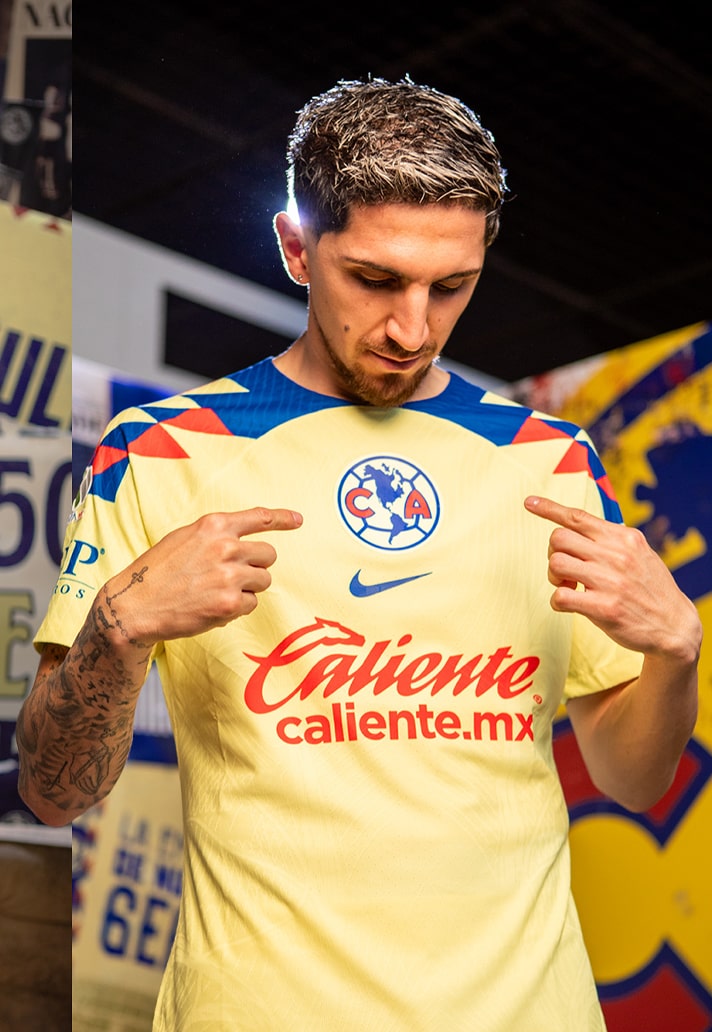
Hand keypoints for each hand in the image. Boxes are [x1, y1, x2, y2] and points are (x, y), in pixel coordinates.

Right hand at [101, 507, 302, 646]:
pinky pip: (252, 603)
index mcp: (214, 525)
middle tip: (234, 576)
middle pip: (268, 554)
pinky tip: (213, 606)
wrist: (135, 605)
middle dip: (257, 566)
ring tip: (218, 592)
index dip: (283, 518)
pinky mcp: (229, 602)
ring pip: (263, 581)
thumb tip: (245, 543)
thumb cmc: (158, 572)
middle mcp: (226, 546)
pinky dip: (237, 607)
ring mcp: (229, 575)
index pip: (260, 518)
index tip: (298, 520)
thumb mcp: (185, 539)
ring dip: (248, 588)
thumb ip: (216, 537)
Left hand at [524, 496, 700, 662]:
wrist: (675, 625)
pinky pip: (560, 597)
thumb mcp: (639, 553)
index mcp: (624, 538)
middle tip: (565, 571)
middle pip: (558, 539)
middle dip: (553, 554)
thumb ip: (611, 539)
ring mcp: (610, 581)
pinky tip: (569, 605)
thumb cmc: (649, 588)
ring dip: (554, 578)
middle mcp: (616, 555)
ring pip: (556, 564)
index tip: (529, 503)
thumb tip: (578, 524)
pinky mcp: (605, 608)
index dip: (549, 508)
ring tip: (568, 587)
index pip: (578, 516)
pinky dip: (557, 602)